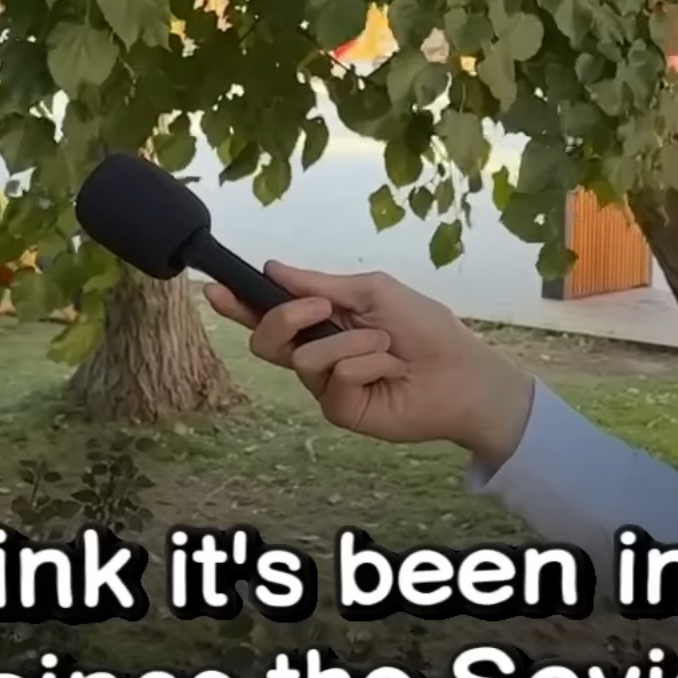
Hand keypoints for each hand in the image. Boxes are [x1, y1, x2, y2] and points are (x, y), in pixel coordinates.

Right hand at [206, 261, 534, 462]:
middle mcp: (317, 352)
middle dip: (283, 318)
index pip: (270, 313)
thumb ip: (321, 284)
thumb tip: (272, 268)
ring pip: (302, 358)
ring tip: (386, 346)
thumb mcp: (373, 291)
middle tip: (321, 309)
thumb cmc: (426, 327)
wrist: (462, 372)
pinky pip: (332, 379)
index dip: (240, 304)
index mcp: (322, 320)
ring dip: (350, 342)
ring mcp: (326, 384)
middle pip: (266, 339)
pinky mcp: (340, 409)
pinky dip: (364, 365)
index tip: (216, 289)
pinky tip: (390, 370)